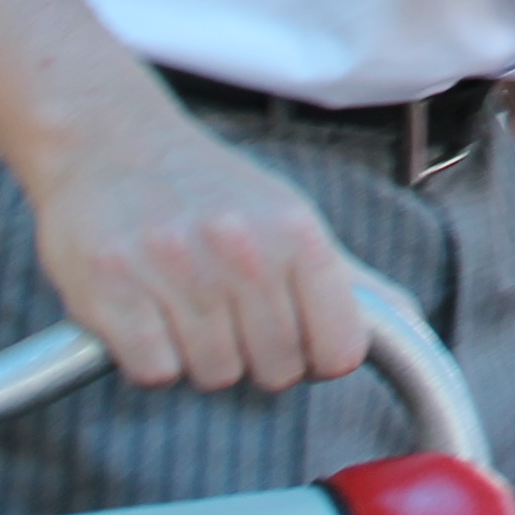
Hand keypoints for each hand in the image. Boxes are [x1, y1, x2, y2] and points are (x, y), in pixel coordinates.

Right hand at [25, 103, 370, 392]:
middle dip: (251, 355)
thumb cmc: (203, 184)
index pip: (340, 350)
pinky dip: (147, 355)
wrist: (108, 138)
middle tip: (221, 309)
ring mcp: (176, 268)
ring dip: (196, 355)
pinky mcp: (112, 289)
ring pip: (214, 376)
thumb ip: (343, 277)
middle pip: (276, 372)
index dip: (315, 357)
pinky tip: (143, 310)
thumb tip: (406, 323)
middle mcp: (242, 248)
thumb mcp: (286, 214)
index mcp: (296, 232)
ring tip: (179, 301)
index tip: (291, 339)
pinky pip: (154, 371)